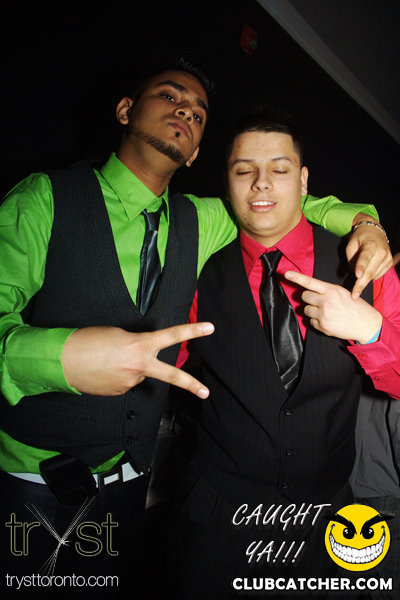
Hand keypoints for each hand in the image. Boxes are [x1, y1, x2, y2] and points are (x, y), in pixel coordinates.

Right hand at [62, 323, 214, 397]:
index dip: (192, 330)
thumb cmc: (87, 340)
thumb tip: (141, 355)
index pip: (171, 335)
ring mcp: (130, 382)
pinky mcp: (119, 393)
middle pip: (171, 376)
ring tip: (106, 361)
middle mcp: (139, 366)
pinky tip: (103, 371)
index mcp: (140, 345)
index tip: (209, 327)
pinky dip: (117, 376)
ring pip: (138, 374)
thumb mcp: (118, 333)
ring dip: (128, 368)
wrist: (62, 361)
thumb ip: (137, 343)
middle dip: (190, 384)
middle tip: (205, 392)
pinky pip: (125, 382)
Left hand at [284, 271, 381, 343]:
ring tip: (326, 312)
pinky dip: (316, 321)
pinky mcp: (322, 326)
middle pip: (304, 296)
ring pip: (305, 309)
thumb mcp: (342, 292)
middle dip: (308, 298)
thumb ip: (326, 291)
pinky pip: (310, 322)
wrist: (365, 324)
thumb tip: (309, 290)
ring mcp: (323, 315)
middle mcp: (326, 301)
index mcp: (331, 290)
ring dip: (312, 310)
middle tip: (319, 301)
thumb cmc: (354, 306)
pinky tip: (328, 320)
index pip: (310, 282)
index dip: (296, 277)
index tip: (286, 274)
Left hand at [346, 214, 391, 299]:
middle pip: (370, 272)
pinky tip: (368, 268)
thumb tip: (355, 274)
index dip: (361, 267)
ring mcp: (387, 258)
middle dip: (361, 285)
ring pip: (374, 276)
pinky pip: (378, 275)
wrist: (374, 231)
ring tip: (360, 270)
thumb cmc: (360, 238)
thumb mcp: (351, 244)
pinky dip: (371, 275)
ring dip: (365, 278)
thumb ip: (351, 258)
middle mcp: (382, 252)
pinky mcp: (389, 263)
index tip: (357, 276)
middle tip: (354, 296)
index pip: (365, 258)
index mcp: (371, 245)